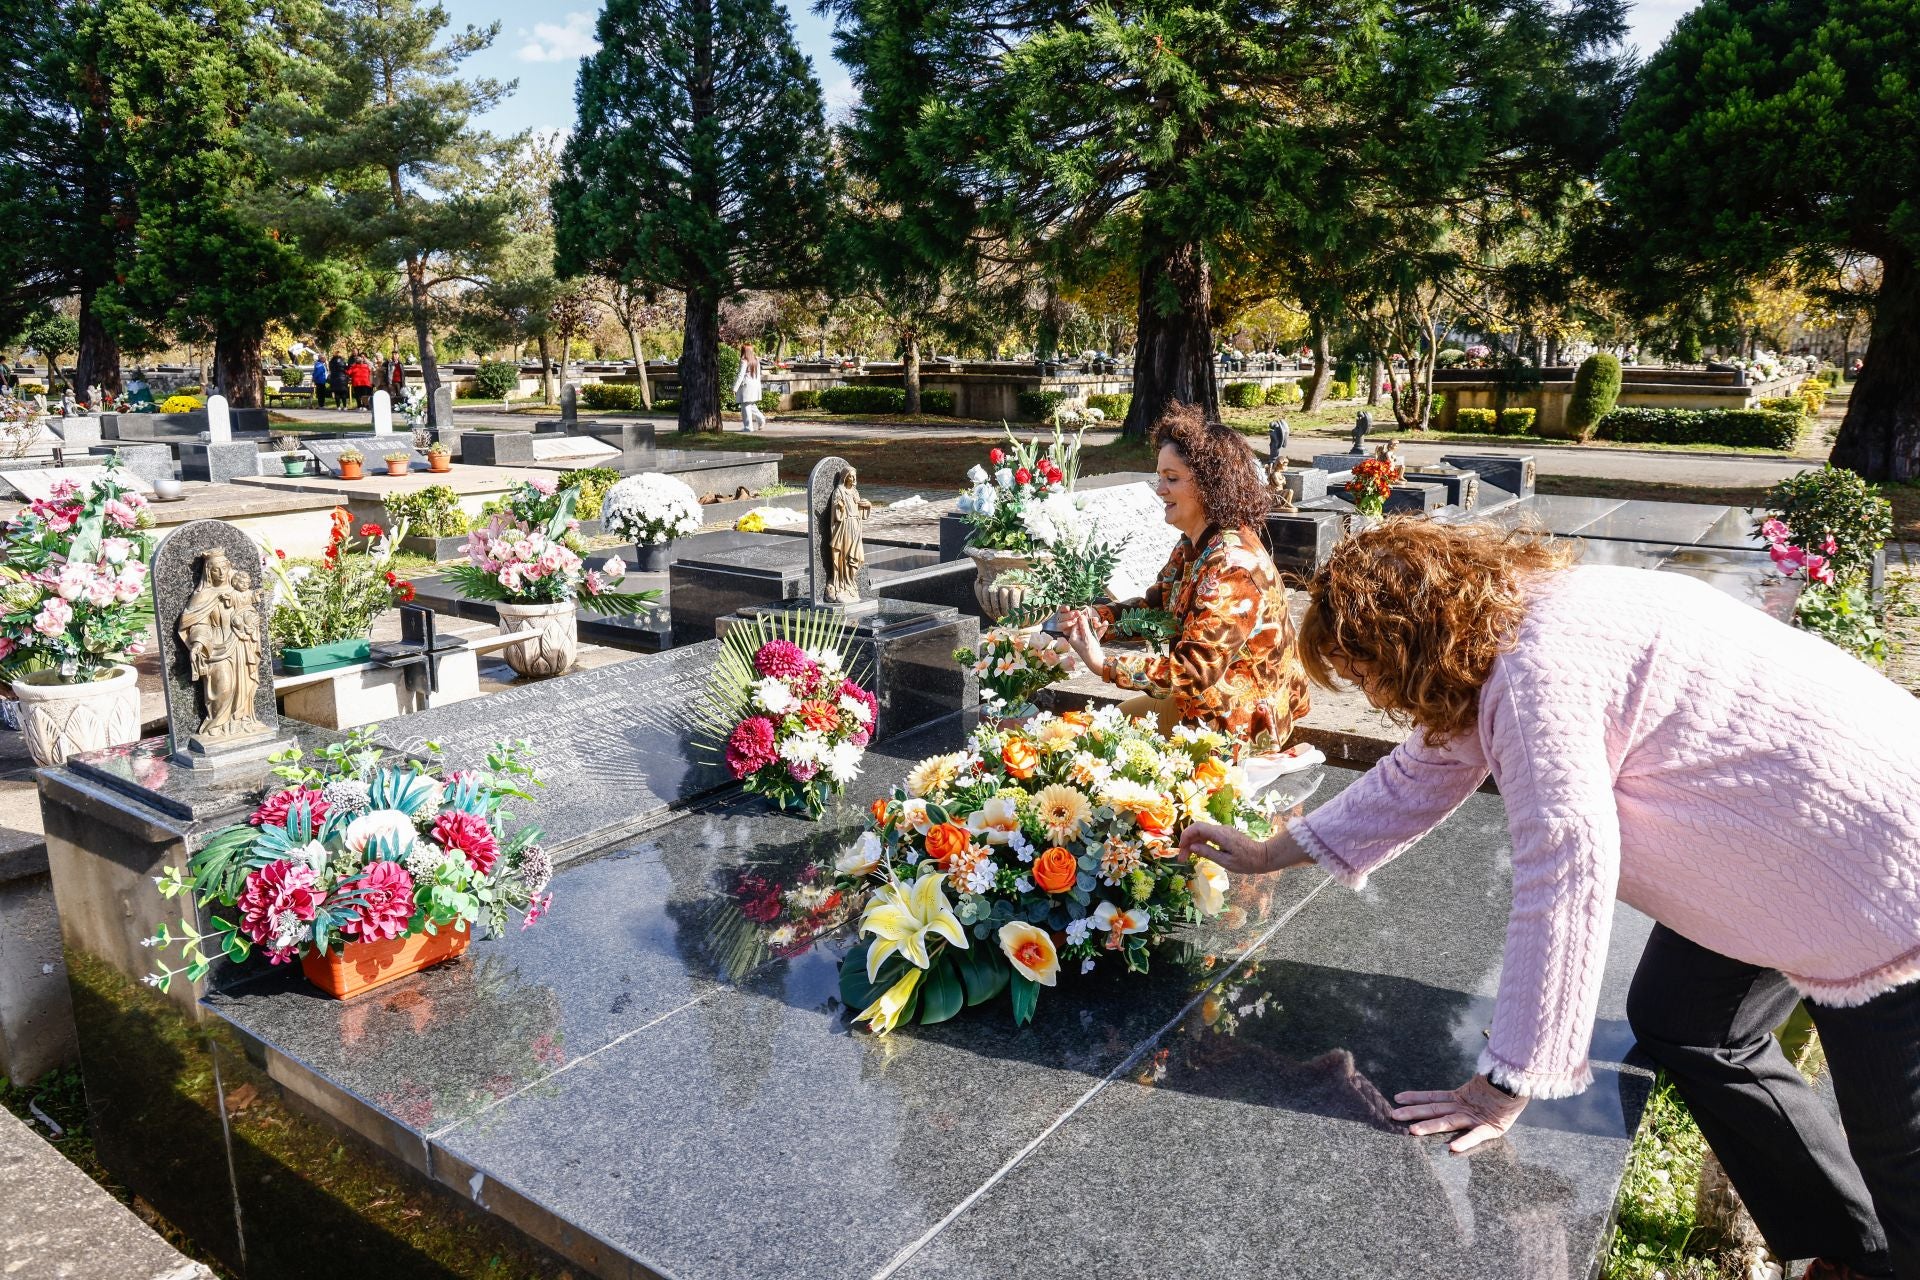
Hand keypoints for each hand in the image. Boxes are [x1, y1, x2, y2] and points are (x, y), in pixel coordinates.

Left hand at [1060, 608, 1105, 675]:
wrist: (1098, 664)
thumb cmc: (1090, 651)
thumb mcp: (1087, 637)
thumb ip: (1084, 626)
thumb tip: (1080, 616)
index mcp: (1073, 638)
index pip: (1076, 625)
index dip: (1082, 618)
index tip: (1087, 612)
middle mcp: (1078, 640)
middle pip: (1084, 627)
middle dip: (1091, 622)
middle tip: (1097, 619)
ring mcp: (1085, 642)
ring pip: (1090, 630)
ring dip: (1096, 626)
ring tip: (1103, 622)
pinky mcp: (1091, 643)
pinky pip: (1095, 635)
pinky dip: (1100, 630)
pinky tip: (1105, 625)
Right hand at [1176, 822, 1307, 874]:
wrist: (1264, 857)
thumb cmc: (1247, 862)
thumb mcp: (1226, 862)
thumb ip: (1208, 853)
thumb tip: (1192, 847)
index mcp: (1220, 834)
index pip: (1197, 828)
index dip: (1186, 836)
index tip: (1181, 851)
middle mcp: (1221, 829)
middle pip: (1197, 829)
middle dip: (1187, 841)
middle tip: (1183, 858)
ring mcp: (1223, 831)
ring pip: (1202, 832)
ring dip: (1193, 842)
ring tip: (1189, 857)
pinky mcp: (1226, 834)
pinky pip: (1209, 835)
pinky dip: (1201, 842)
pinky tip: (1199, 852)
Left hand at [1388, 1075, 1526, 1153]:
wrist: (1525, 1081)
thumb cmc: (1506, 1088)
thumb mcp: (1482, 1092)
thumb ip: (1470, 1092)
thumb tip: (1457, 1090)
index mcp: (1462, 1097)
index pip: (1433, 1096)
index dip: (1415, 1097)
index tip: (1397, 1098)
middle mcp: (1464, 1106)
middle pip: (1433, 1109)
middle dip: (1412, 1113)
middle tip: (1392, 1115)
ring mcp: (1476, 1116)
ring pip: (1448, 1121)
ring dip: (1429, 1126)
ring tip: (1412, 1131)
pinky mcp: (1491, 1127)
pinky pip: (1476, 1136)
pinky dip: (1464, 1141)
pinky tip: (1451, 1148)